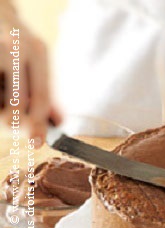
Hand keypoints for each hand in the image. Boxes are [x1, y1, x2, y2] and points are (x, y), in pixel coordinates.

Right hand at [0, 0, 60, 147]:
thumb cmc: (17, 45)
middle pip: (18, 103)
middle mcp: (16, 47)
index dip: (39, 124)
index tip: (37, 144)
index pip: (41, 97)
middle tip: (13, 128)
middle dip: (16, 123)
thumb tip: (58, 123)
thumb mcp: (36, 62)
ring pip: (2, 102)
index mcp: (37, 51)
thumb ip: (44, 93)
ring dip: (1, 109)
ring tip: (2, 95)